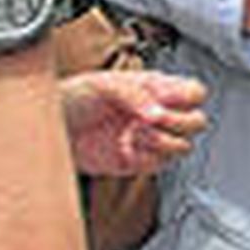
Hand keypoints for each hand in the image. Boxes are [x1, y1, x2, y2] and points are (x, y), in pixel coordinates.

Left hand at [60, 70, 207, 176]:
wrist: (51, 129)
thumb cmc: (73, 98)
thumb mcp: (101, 85)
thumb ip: (133, 94)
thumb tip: (158, 113)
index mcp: (156, 88)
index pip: (194, 92)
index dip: (188, 98)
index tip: (165, 102)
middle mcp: (158, 113)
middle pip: (197, 121)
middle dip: (178, 122)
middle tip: (151, 120)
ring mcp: (150, 139)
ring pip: (183, 146)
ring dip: (163, 141)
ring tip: (136, 134)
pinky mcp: (138, 161)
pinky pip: (159, 164)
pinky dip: (147, 158)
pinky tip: (126, 147)